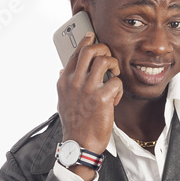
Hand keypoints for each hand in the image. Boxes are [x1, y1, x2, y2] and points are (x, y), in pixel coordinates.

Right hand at [56, 31, 122, 156]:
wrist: (79, 144)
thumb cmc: (73, 124)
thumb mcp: (61, 101)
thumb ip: (63, 84)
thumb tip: (62, 70)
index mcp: (64, 81)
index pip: (76, 53)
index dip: (87, 41)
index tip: (93, 36)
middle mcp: (74, 82)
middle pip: (91, 50)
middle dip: (104, 49)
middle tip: (109, 58)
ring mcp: (88, 89)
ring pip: (105, 61)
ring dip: (114, 66)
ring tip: (114, 76)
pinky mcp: (102, 98)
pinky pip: (116, 81)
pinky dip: (118, 88)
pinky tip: (114, 98)